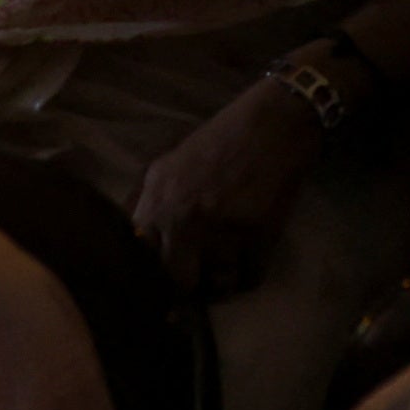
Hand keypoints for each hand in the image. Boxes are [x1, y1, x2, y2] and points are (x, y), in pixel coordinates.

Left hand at [132, 72, 330, 300]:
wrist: (272, 124)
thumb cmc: (219, 142)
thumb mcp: (169, 166)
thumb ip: (150, 205)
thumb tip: (137, 246)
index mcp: (159, 198)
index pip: (142, 258)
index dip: (152, 275)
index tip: (162, 280)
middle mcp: (185, 217)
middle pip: (179, 281)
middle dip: (188, 285)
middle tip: (198, 278)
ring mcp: (223, 228)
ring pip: (218, 284)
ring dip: (222, 281)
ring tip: (225, 267)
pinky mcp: (259, 236)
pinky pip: (249, 278)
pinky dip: (248, 274)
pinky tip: (248, 258)